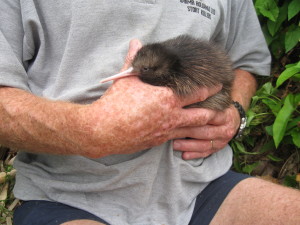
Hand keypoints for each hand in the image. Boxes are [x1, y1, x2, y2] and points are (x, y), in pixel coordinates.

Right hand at [81, 39, 221, 157]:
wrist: (103, 130)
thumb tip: (136, 42)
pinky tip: (189, 134)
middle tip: (222, 108)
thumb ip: (135, 60)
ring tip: (213, 125)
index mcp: (167, 99)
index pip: (196, 93)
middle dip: (214, 112)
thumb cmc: (116, 103)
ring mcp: (166, 132)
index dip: (210, 89)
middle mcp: (172, 117)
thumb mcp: (127, 79)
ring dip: (205, 127)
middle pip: (202, 116)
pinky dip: (187, 136)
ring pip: (194, 131)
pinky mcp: (159, 142)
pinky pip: (179, 139)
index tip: (218, 86)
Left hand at [173, 104, 239, 159]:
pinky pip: (205, 153)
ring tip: (174, 145)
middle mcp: (225, 130)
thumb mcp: (215, 101)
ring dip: (188, 146)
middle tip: (172, 132)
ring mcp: (222, 141)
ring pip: (204, 145)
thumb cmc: (219, 107)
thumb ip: (202, 103)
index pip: (209, 117)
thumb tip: (184, 102)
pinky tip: (184, 155)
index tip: (179, 117)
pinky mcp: (218, 149)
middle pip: (205, 132)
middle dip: (187, 132)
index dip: (193, 117)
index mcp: (225, 116)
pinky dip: (194, 155)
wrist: (234, 118)